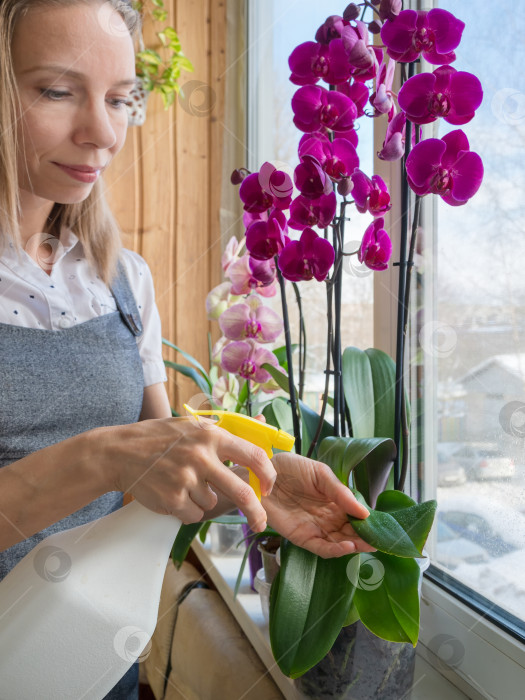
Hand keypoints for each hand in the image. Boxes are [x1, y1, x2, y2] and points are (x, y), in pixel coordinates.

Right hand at [95, 417, 275, 532]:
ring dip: (202, 498)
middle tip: (260, 522)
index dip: (267, 475)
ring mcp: (186, 479)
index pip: (253, 456)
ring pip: (211, 502)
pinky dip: (187, 509)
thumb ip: (226, 431)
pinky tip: (171, 492)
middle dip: (255, 511)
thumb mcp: (192, 425)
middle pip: (241, 492)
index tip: (269, 487)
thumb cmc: (160, 438)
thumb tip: (262, 424)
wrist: (119, 452)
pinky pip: (193, 513)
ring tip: (181, 481)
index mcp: (211, 435)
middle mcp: (201, 456)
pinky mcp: (172, 499)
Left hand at [262, 452, 375, 557]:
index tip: (380, 527)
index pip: (355, 515)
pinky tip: (347, 547)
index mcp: (334, 501)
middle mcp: (327, 517)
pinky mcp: (301, 537)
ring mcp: (315, 528)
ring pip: (339, 543)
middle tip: (377, 541)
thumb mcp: (320, 474)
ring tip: (366, 545)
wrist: (260, 474)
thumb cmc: (289, 468)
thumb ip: (341, 492)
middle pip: (350, 532)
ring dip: (353, 546)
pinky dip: (335, 550)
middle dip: (364, 538)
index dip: (367, 522)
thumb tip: (365, 511)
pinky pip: (321, 548)